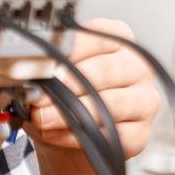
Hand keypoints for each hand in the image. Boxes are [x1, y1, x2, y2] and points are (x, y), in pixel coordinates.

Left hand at [26, 18, 160, 158]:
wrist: (68, 134)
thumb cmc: (64, 94)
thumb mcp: (54, 72)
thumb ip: (47, 66)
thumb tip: (29, 73)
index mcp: (119, 37)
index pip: (94, 38)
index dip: (64, 53)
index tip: (39, 66)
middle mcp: (137, 65)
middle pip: (104, 71)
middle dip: (66, 86)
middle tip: (37, 96)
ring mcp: (144, 99)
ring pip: (110, 105)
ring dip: (69, 114)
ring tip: (41, 118)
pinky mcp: (141, 133)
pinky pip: (111, 136)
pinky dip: (78, 137)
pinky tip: (56, 135)